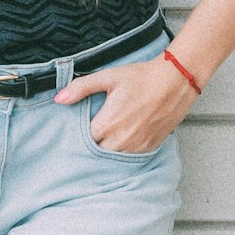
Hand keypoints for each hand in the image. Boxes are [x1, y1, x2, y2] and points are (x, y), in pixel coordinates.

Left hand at [55, 52, 199, 153]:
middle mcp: (121, 140)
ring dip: (108, 150)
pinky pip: (130, 158)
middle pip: (96, 153)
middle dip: (92, 145)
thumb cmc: (142, 77)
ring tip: (107, 136)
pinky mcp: (150, 148)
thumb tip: (59, 99)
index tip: (78, 128)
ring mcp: (137, 147)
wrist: (176, 81)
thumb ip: (81, 88)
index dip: (79, 135)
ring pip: (113, 158)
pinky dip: (124, 152)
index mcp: (108, 124)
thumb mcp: (108, 77)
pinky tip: (122, 140)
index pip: (83, 141)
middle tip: (92, 132)